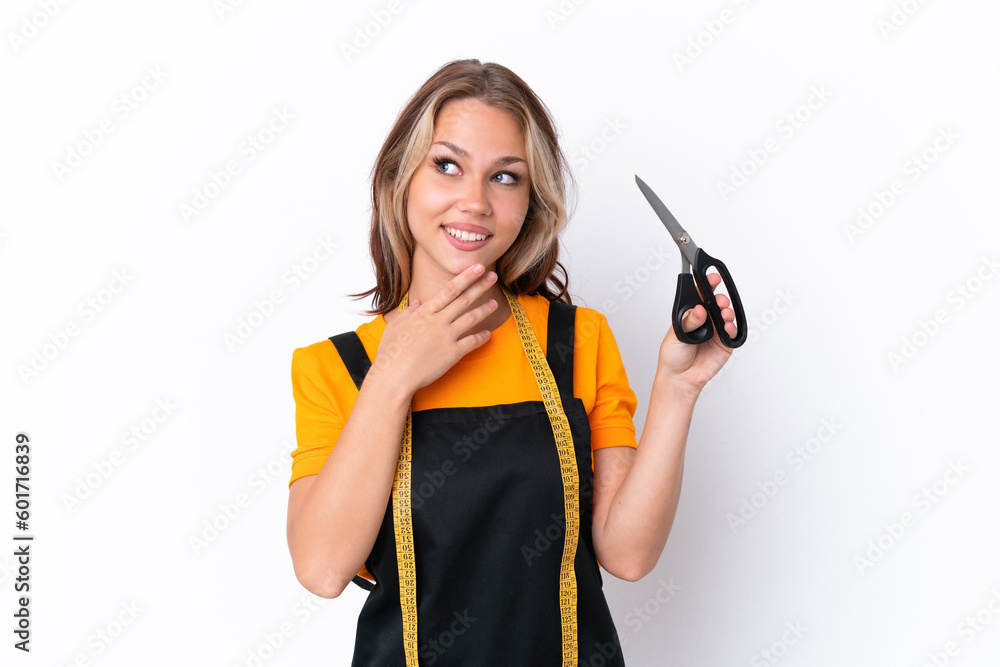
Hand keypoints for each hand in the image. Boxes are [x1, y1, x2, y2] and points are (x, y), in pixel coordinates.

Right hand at [371, 263, 499, 393]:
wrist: (394, 376)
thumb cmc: (390, 352)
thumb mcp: (395, 326)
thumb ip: (408, 312)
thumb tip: (418, 302)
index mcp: (425, 312)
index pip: (450, 289)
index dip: (466, 277)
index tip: (478, 267)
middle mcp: (438, 321)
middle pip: (464, 299)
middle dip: (480, 286)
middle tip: (493, 276)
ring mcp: (446, 336)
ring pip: (471, 318)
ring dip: (484, 310)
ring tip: (495, 304)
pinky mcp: (452, 353)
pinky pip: (472, 342)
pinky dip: (482, 337)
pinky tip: (488, 334)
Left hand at [657, 272, 736, 394]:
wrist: (680, 378)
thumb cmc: (673, 356)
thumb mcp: (676, 335)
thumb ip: (688, 322)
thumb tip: (699, 310)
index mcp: (690, 314)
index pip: (700, 295)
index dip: (707, 285)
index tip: (711, 278)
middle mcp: (705, 320)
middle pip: (716, 303)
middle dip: (720, 298)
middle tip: (718, 301)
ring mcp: (716, 330)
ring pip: (726, 315)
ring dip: (727, 311)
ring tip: (724, 313)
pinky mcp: (724, 342)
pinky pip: (732, 332)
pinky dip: (732, 327)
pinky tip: (727, 327)